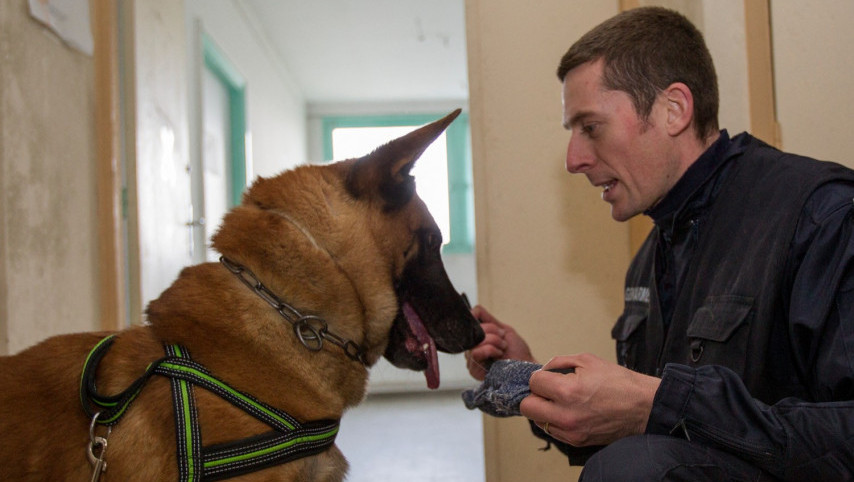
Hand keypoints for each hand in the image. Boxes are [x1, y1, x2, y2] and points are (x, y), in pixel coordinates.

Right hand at [465, 305, 535, 380]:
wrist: (526, 366)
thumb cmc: (517, 351)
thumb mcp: (503, 329)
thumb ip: (487, 318)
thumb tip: (472, 310)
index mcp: (477, 339)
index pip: (469, 323)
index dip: (481, 322)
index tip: (498, 329)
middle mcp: (471, 348)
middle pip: (472, 330)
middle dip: (492, 331)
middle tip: (503, 340)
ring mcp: (471, 360)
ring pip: (474, 341)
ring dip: (493, 341)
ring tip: (502, 349)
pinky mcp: (474, 370)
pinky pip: (475, 352)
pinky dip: (490, 350)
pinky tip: (499, 355)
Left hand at [520, 353, 659, 446]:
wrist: (644, 407)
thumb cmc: (619, 382)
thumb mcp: (587, 360)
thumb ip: (558, 362)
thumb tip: (543, 370)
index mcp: (568, 391)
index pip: (533, 382)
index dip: (540, 376)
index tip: (549, 377)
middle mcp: (566, 415)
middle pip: (527, 406)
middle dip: (534, 395)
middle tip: (548, 390)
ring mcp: (571, 431)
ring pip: (537, 421)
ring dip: (543, 409)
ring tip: (561, 401)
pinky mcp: (577, 441)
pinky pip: (552, 431)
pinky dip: (555, 421)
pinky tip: (569, 411)